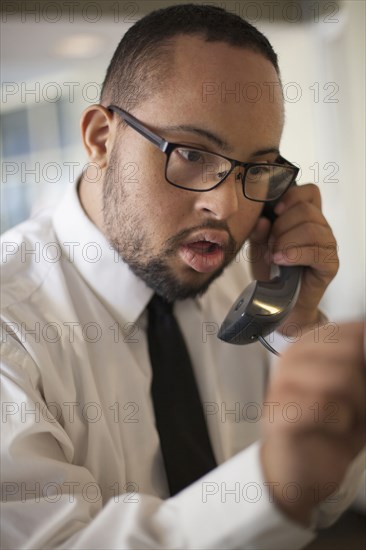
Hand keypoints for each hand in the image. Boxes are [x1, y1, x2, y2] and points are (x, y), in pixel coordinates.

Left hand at [248, 183, 338, 333]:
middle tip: (269, 245)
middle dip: (281, 226)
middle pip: (306, 210)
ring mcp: (328, 245)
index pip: (310, 192)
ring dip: (286, 241)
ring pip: (311, 228)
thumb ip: (258, 232)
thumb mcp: (258, 247)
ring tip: (273, 256)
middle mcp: (321, 228)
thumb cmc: (272, 272)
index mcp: (306, 217)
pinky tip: (281, 260)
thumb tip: (262, 220)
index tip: (274, 211)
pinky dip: (294, 254)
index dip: (292, 195)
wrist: (278, 303)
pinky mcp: (330, 264)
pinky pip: (316, 251)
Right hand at [260, 322, 365, 525]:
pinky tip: (334, 428)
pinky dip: (341, 422)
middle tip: (359, 407)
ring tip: (347, 419)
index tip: (364, 382)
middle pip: (352, 351)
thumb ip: (364, 363)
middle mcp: (292, 356)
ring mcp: (282, 383)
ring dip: (357, 407)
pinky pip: (324, 406)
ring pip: (341, 378)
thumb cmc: (333, 427)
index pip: (355, 331)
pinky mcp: (279, 413)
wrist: (304, 471)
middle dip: (365, 384)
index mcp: (311, 343)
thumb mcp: (360, 390)